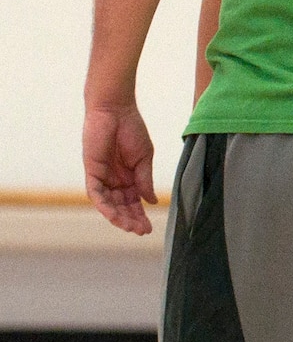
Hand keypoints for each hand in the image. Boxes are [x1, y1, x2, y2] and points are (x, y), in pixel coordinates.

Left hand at [83, 104, 156, 235]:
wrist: (115, 111)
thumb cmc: (131, 129)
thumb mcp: (144, 157)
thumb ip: (145, 180)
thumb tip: (150, 201)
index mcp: (128, 176)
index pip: (133, 201)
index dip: (140, 214)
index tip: (149, 227)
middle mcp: (114, 180)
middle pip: (121, 206)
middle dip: (131, 219)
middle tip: (142, 231)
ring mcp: (102, 177)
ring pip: (109, 204)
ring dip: (119, 217)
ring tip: (130, 227)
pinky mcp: (92, 172)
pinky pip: (96, 194)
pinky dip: (104, 205)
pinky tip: (114, 215)